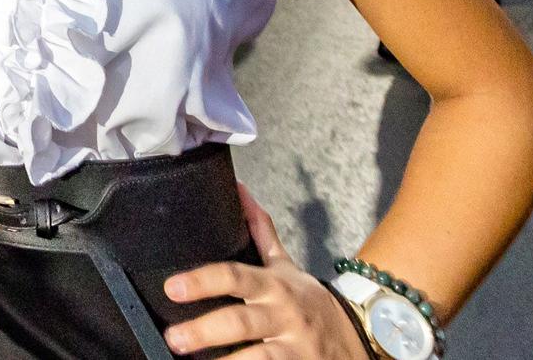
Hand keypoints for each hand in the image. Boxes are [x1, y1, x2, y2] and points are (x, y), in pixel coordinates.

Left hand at [162, 184, 368, 357]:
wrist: (359, 336)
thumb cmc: (308, 301)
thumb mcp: (285, 267)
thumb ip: (260, 232)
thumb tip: (238, 190)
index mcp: (273, 286)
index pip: (234, 276)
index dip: (202, 281)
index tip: (172, 287)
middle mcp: (283, 315)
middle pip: (240, 322)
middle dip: (204, 331)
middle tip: (174, 338)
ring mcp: (294, 347)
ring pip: (258, 358)